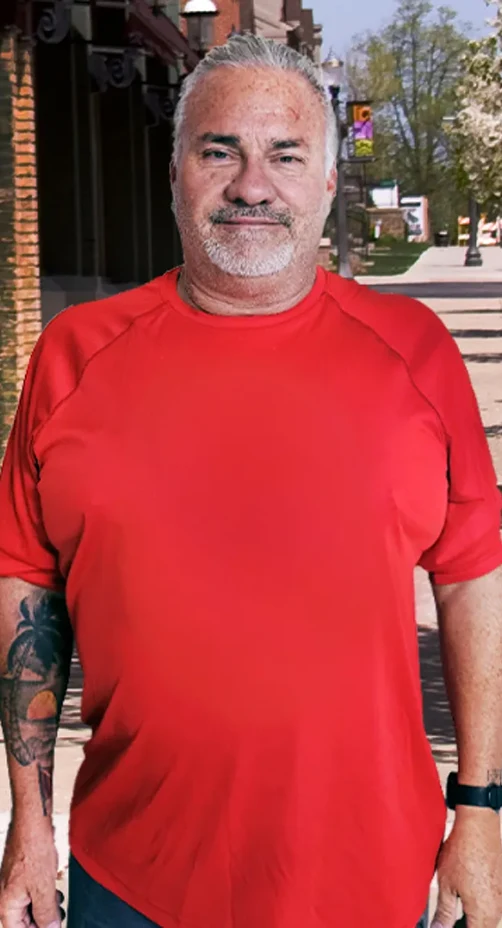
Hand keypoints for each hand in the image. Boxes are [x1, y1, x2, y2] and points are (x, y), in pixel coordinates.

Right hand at [0, 817, 63, 926]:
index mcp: (6, 905)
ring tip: (58, 906)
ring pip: (29, 908)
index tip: (53, 927)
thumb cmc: (33, 848)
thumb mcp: (43, 887)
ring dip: (44, 909)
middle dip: (41, 921)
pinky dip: (43, 896)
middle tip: (57, 918)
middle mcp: (6, 897)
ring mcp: (13, 885)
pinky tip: (54, 892)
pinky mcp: (22, 875)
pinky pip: (31, 893)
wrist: (33, 821)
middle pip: (23, 922)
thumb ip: (46, 913)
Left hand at [431, 808, 501, 927]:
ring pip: (487, 918)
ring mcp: (501, 897)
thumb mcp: (445, 885)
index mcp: (483, 915)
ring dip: (472, 917)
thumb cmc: (463, 850)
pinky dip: (479, 904)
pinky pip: (492, 904)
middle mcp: (497, 909)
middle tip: (447, 919)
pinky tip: (466, 893)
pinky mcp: (501, 885)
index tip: (446, 926)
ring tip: (455, 907)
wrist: (478, 825)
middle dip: (464, 924)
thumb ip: (444, 913)